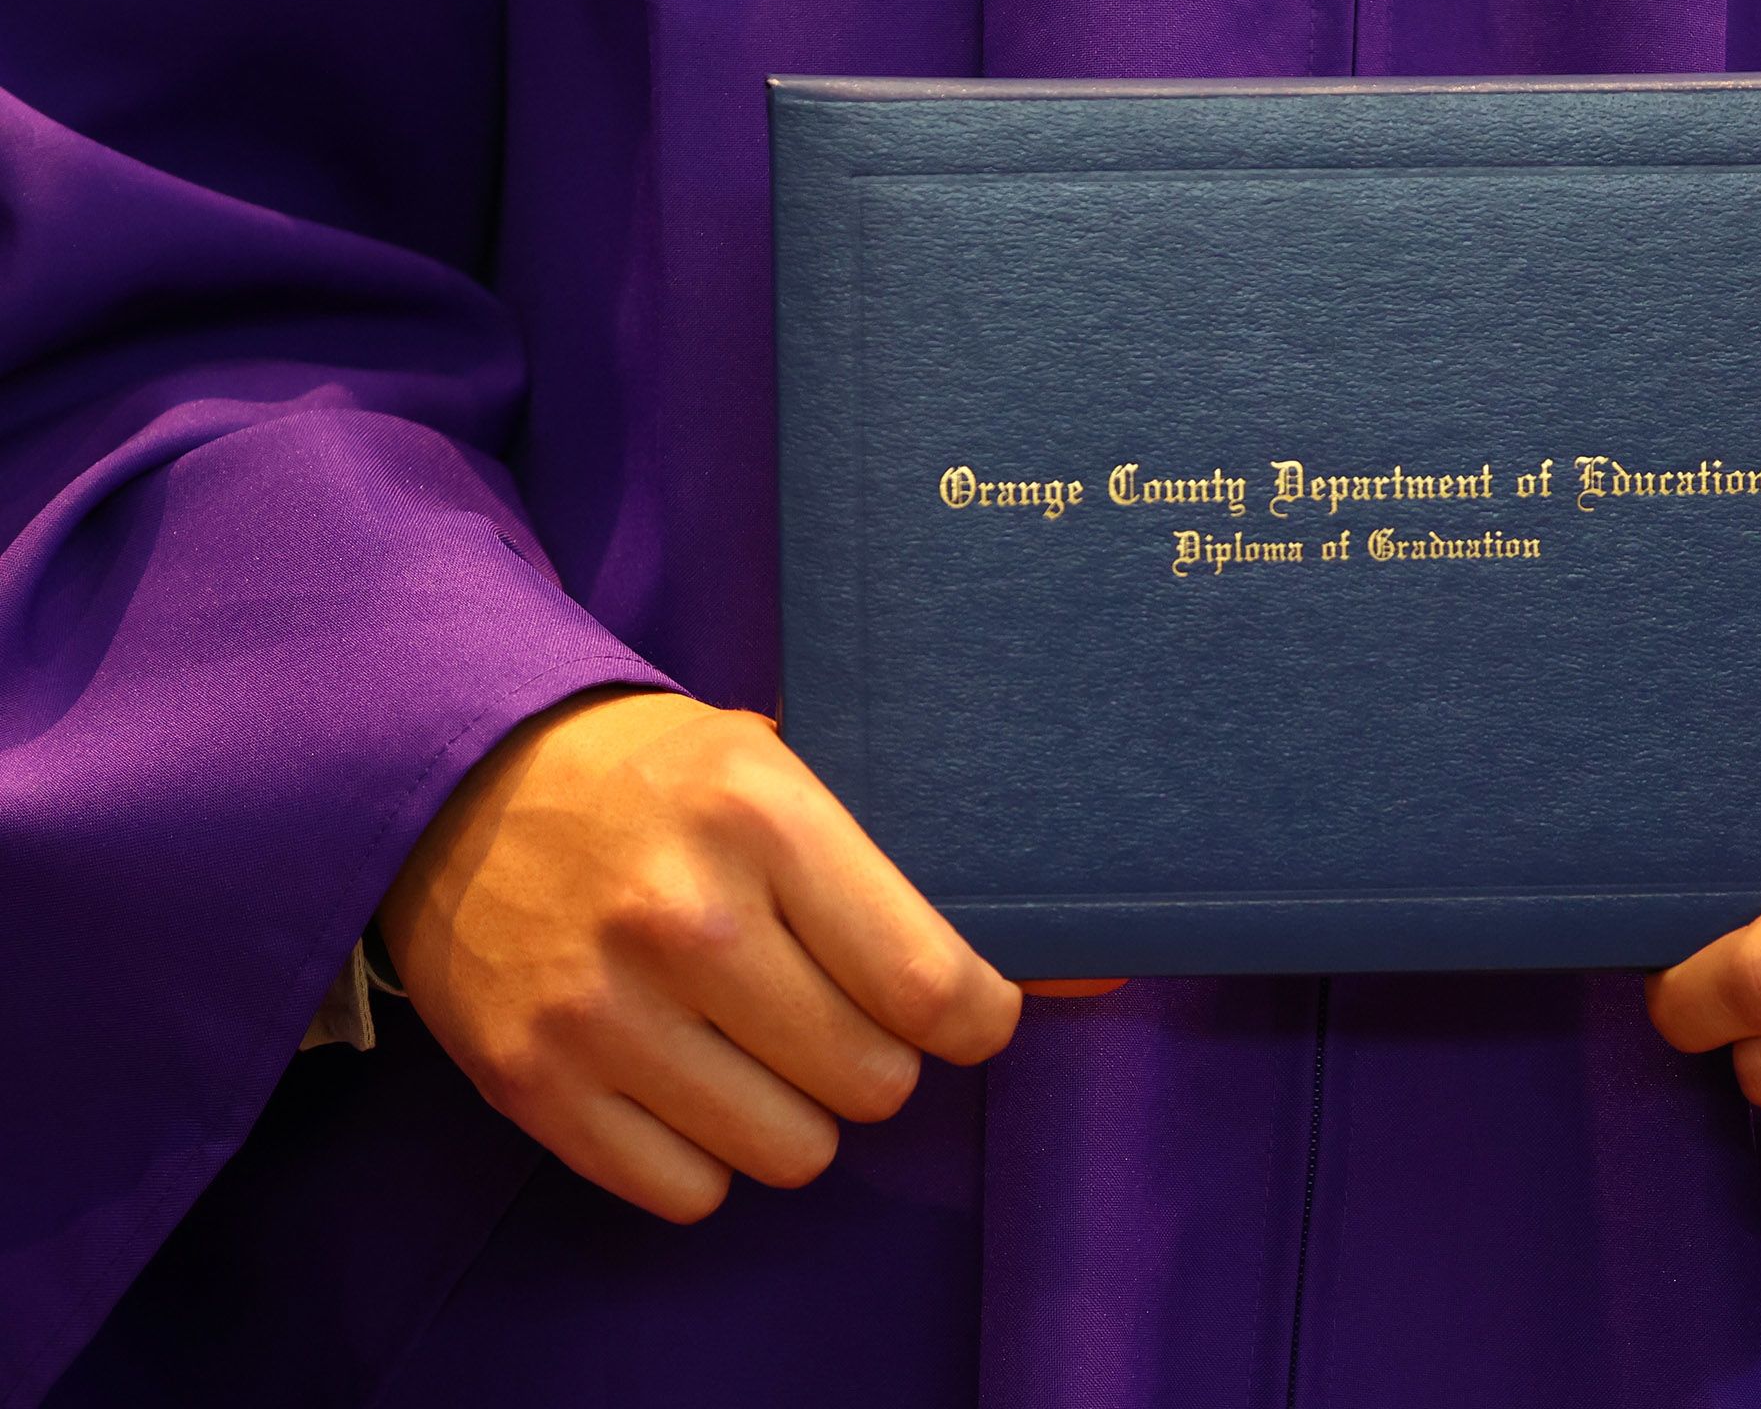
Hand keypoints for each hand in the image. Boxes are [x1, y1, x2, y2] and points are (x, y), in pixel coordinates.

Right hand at [379, 688, 1022, 1222]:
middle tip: (839, 1013)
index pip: (931, 987)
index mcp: (763, 820)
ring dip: (795, 1113)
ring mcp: (600, 1010)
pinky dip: (704, 1155)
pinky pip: (688, 1191)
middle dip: (879, 1061)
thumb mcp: (782, 775)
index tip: (968, 1013)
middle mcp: (684, 920)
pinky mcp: (531, 1082)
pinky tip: (685, 1078)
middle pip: (872, 1083)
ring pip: (790, 1152)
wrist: (450, 777)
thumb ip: (913, 876)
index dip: (978, 1020)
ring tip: (755, 1043)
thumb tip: (1103, 977)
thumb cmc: (654, 780)